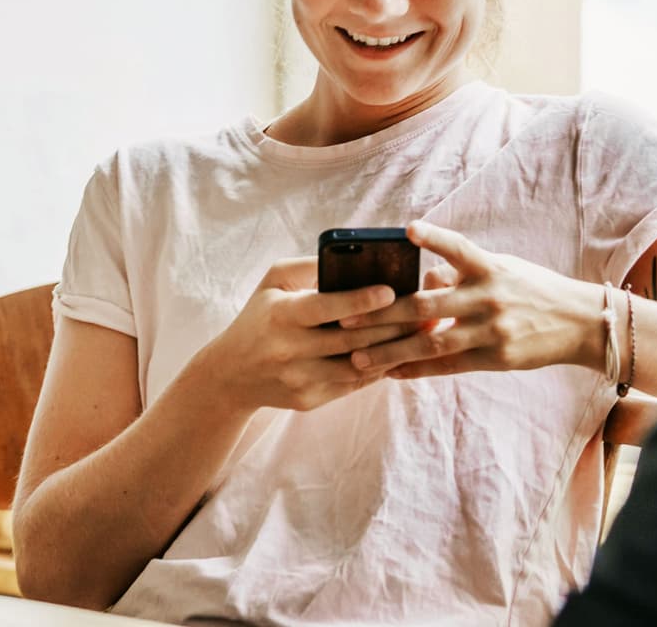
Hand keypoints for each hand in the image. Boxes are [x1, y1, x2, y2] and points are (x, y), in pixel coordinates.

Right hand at [190, 258, 415, 414]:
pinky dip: (379, 369)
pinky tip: (399, 353)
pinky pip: (354, 385)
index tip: (391, 290)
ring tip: (421, 333)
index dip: (361, 300)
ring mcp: (301, 379)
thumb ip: (311, 267)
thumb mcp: (273, 281)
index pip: (327, 308)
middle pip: (352, 339)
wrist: (231, 374)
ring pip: (359, 366)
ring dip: (393, 350)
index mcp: (282, 315)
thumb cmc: (260, 316)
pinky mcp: (310, 400)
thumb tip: (354, 256)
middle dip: (392, 325)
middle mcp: (290, 350)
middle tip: (425, 310)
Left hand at [339, 221, 603, 378]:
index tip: (407, 230)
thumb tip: (424, 278)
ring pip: (432, 343)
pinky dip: (417, 370)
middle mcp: (488, 297)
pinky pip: (448, 367)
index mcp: (489, 267)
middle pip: (427, 305)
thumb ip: (462, 272)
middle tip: (346, 320)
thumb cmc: (532, 290)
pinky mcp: (496, 359)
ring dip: (391, 352)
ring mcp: (492, 330)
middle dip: (383, 314)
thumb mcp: (502, 269)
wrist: (580, 323)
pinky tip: (391, 373)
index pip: (458, 248)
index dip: (433, 238)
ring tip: (357, 358)